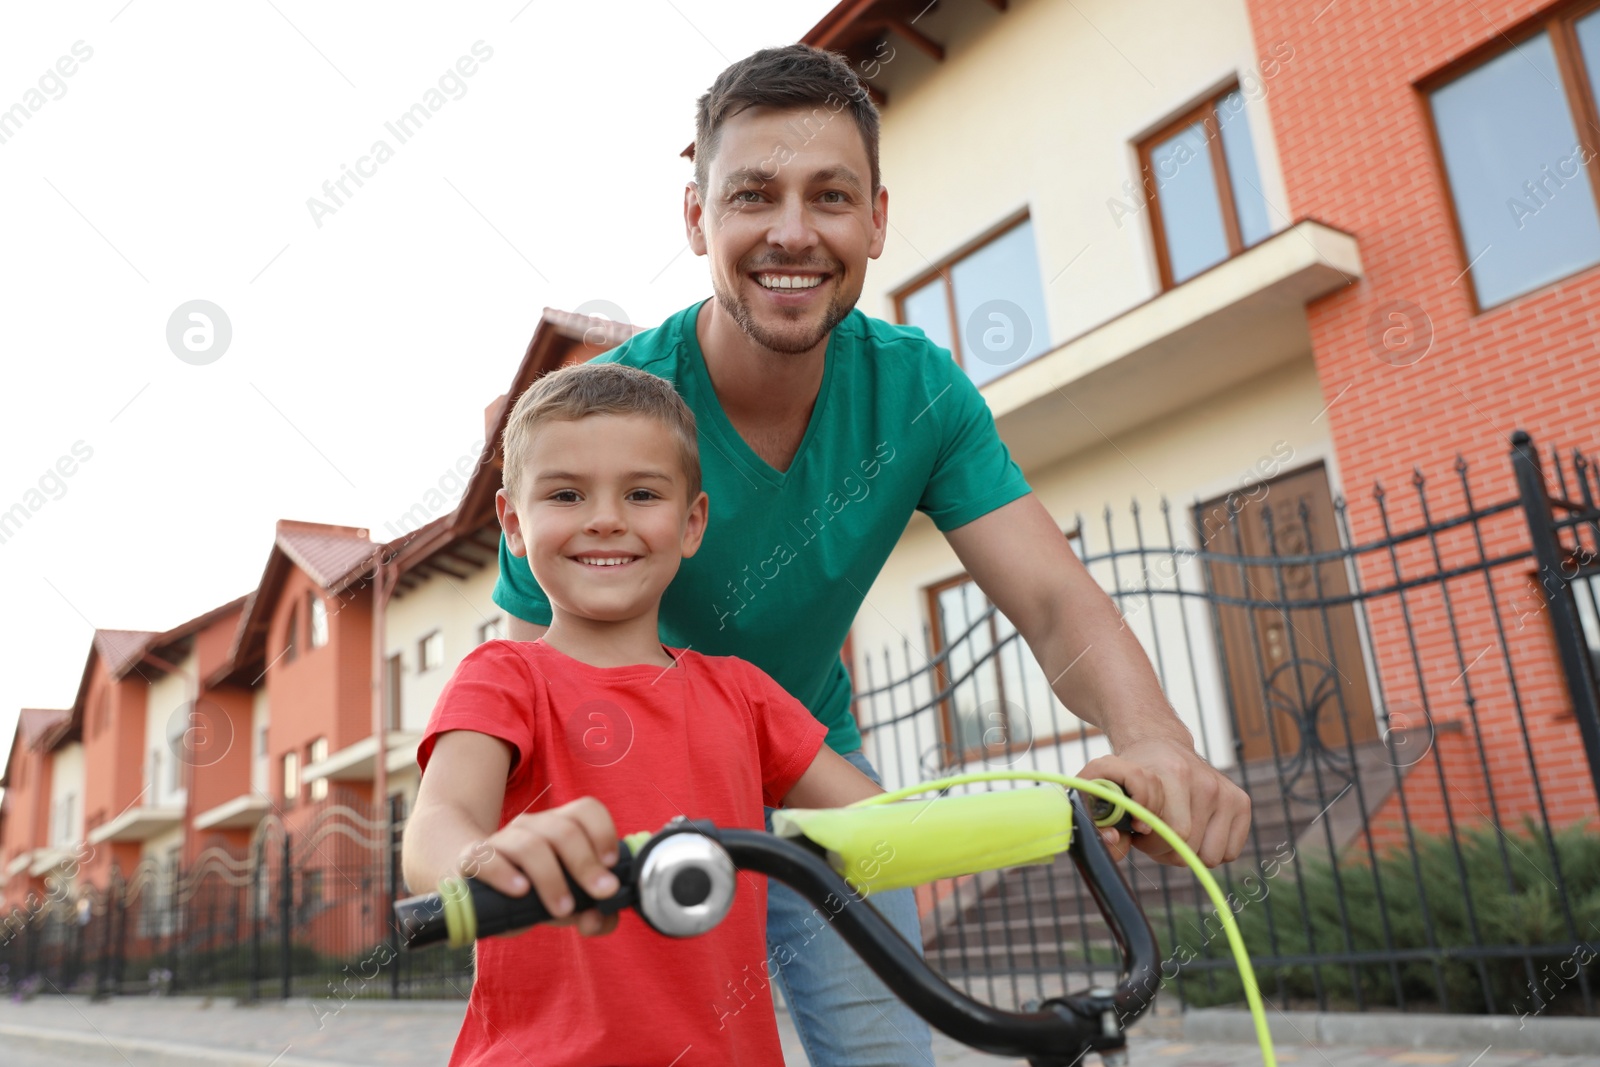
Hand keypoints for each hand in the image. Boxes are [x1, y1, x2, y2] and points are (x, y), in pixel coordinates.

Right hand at [458, 796, 621, 936]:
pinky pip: (486, 858)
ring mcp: (501, 840)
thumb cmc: (531, 894)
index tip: (611, 863)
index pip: (585, 809)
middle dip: (586, 863)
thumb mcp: (566, 904)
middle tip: (601, 892)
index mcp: (559, 827)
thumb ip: (592, 914)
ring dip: (552, 878)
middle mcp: (532, 827)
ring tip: (563, 908)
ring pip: (530, 845)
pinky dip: (505, 874)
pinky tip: (520, 891)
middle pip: (564, 830)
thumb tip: (601, 919)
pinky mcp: (472, 858)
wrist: (475, 891)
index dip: (603, 832)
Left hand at [1079, 739, 1249, 867]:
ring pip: (1210, 857)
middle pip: (1188, 849)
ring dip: (1187, 852)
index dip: (1151, 842)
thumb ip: (1103, 815)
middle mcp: (1205, 781)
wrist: (1160, 745)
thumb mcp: (1107, 785)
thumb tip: (1115, 841)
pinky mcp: (1241, 801)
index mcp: (1174, 774)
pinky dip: (1209, 849)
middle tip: (1151, 831)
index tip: (1138, 830)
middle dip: (1164, 850)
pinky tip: (1194, 828)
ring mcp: (1226, 792)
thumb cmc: (1132, 772)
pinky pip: (1229, 853)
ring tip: (1171, 828)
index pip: (1173, 832)